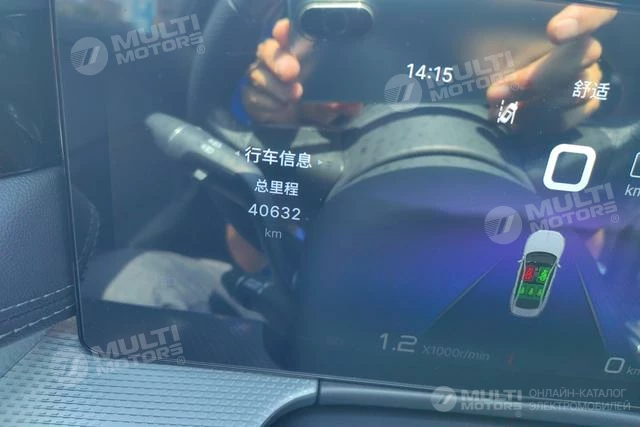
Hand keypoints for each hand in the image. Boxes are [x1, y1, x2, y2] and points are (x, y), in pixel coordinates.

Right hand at [242, 18, 361, 124]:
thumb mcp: (329, 104)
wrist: (287, 125)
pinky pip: (254, 95)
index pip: (285, 33)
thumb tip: (355, 105)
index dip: (284, 30)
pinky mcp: (250, 94)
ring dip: (276, 87)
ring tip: (292, 98)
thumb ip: (342, 103)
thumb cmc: (310, 104)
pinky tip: (279, 108)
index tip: (284, 29)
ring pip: (258, 73)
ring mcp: (259, 75)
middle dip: (279, 60)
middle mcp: (273, 59)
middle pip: (267, 49)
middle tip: (292, 73)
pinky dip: (268, 103)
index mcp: (294, 53)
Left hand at [487, 4, 616, 132]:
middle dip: (535, 80)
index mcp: (569, 20)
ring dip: (531, 107)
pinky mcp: (585, 105)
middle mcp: (586, 46)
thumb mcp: (490, 41)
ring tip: (496, 112)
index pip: (594, 11)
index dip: (583, 19)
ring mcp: (590, 76)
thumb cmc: (494, 55)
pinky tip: (513, 123)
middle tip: (495, 94)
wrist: (500, 85)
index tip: (554, 32)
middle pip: (582, 57)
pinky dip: (538, 124)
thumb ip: (498, 39)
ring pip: (576, 92)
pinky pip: (570, 117)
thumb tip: (477, 46)